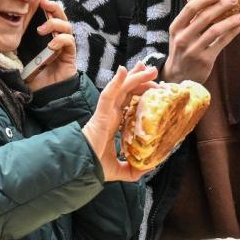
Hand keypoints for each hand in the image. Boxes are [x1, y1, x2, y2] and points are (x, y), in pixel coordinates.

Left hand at [25, 0, 76, 90]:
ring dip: (54, 24)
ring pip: (66, 26)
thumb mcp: (20, 59)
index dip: (45, 6)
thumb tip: (1, 36)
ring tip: (41, 30)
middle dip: (53, 7)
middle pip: (60, 16)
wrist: (45, 95)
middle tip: (43, 4)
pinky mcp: (70, 55)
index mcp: (45, 36)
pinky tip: (51, 45)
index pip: (48, 16)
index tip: (36, 0)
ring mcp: (64, 46)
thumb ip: (16, 47)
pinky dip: (61, 40)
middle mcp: (56, 38)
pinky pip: (69, 41)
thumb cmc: (33, 77)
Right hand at [80, 64, 159, 181]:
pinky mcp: (101, 113)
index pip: (129, 102)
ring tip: (149, 69)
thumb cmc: (95, 166)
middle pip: (126, 91)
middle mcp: (110, 114)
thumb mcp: (121, 170)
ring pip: (121, 89)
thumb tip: (149, 166)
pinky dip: (116, 82)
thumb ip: (134, 169)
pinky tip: (124, 71)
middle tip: (154, 71)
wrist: (83, 168)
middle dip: (139, 79)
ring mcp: (106, 112)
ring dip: (135, 76)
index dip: (140, 92)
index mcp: (114, 123)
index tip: (156, 87)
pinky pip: (108, 94)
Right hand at [161, 0, 239, 84]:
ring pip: (214, 31)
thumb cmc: (182, 49)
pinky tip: (239, 27)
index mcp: (176, 28)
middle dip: (221, 7)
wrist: (178, 75)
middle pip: (204, 18)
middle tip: (234, 0)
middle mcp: (183, 38)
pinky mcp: (205, 60)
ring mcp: (193, 50)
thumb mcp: (180, 33)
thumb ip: (190, 17)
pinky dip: (232, 33)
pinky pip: (221, 43)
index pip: (190, 9)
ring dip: (230, 21)